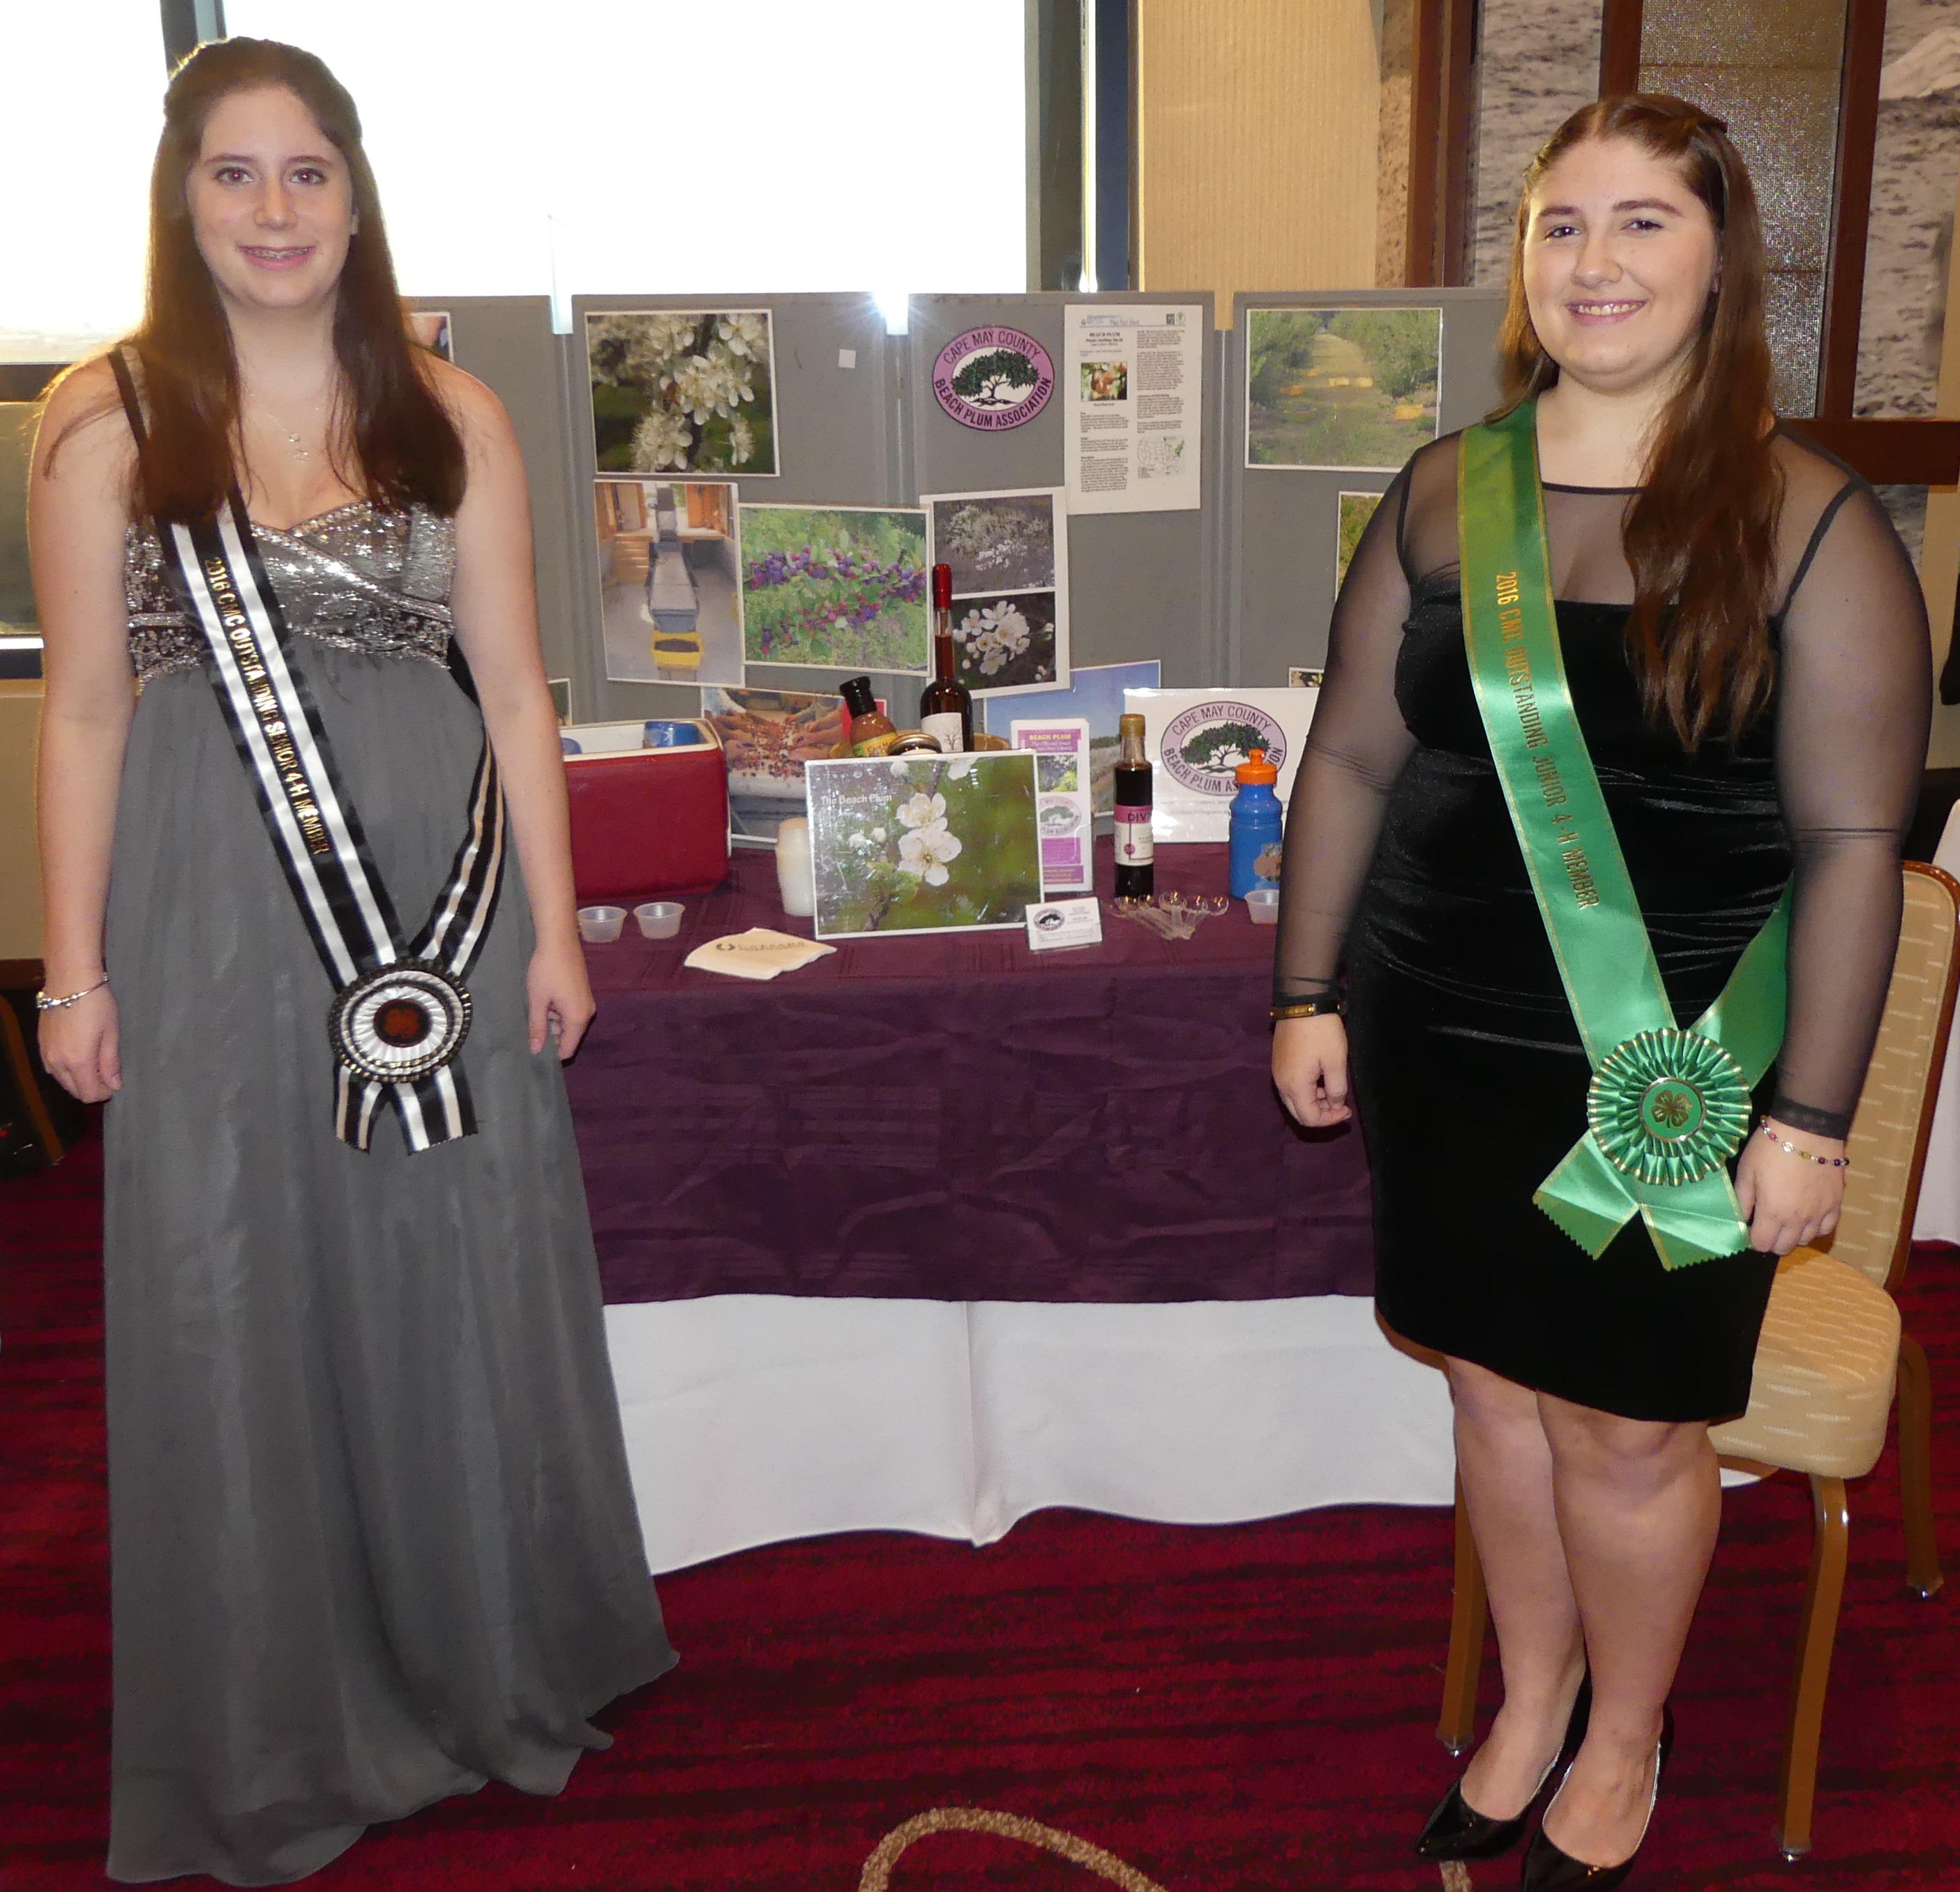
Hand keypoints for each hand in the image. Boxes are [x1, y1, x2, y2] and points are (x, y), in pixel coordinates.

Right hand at [38, 984, 120, 1101]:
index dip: (104, 1093)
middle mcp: (57, 1063)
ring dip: (78, 1079)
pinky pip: (52, 1068)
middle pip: (73, 1090)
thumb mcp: (111, 1034)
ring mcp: (45, 1054)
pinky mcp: (40, 1044)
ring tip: (95, 1064)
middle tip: (107, 1074)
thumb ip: (110, 1063)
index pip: (88, 1093)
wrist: (69, 980)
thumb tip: (114, 1086)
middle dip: (91, 1088)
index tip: (115, 1084)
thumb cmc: (96, 1005)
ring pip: (61, 1080)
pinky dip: (66, 1070)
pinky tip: (78, 1057)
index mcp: (78, 1062)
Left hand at [526, 937, 594, 1059]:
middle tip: (530, 1026)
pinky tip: (544, 999)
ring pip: (569, 1023)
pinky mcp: (583, 992)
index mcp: (578, 1018)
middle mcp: (587, 1013)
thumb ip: (537, 1027)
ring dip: (553, 1021)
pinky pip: (571, 1012)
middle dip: (551, 1036)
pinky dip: (558, 1011)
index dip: (551, 1054)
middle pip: (569, 1036)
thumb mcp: (538, 1000)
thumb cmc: (546, 970)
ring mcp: (587, 1002)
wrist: (559, 940)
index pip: (568, 1049)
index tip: (534, 1050)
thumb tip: (536, 1050)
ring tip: (536, 1008)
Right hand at [1272, 1013, 1351, 1126]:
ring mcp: (1277, 1073)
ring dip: (1314, 1101)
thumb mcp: (1336, 1062)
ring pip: (1294, 1100)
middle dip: (1321, 1114)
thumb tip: (1334, 1105)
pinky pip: (1291, 1087)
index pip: (1309, 1118)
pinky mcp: (1279, 1062)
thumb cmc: (1322, 1032)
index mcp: (1294, 1086)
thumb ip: (1336, 1089)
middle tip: (1341, 1105)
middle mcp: (1281, 1084)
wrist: (1302, 1002)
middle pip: (1299, 1113)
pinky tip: (1320, 1078)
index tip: (1347, 1110)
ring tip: (1333, 1090)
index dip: (1330, 1119)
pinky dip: (1306, 1090)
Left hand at [1734, 1118, 1845, 1254]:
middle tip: (1766, 1226)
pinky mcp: (1836, 1203)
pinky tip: (1807, 1217)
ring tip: (1785, 1220)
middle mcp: (1798, 1219)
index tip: (1750, 1228)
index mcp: (1772, 1212)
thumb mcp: (1746, 1171)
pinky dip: (1815, 1228)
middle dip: (1771, 1241)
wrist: (1807, 1130)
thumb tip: (1740, 1220)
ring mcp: (1820, 1213)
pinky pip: (1827, 1228)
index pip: (1762, 1244)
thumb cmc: (1770, 1148)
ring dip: (1793, 1235)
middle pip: (1784, 1247)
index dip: (1753, 1240)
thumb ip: (1742, 1200)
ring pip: (1806, 1240)